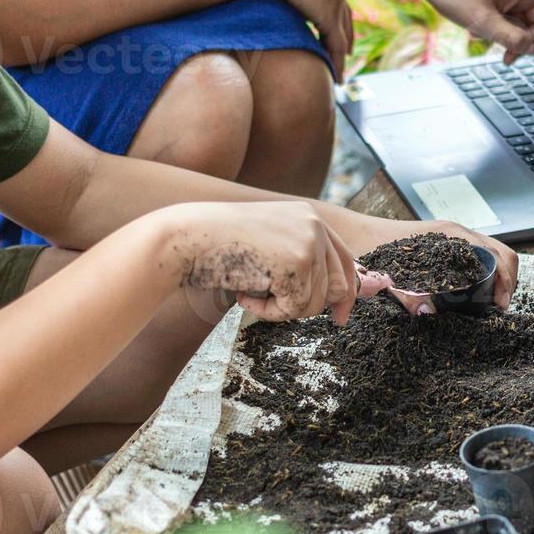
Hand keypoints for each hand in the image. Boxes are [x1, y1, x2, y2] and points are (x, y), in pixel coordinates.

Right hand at [160, 201, 359, 323]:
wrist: (187, 237)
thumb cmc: (217, 246)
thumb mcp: (267, 244)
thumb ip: (299, 260)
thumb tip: (336, 297)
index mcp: (309, 216)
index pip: (345, 260)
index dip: (347, 292)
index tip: (341, 316)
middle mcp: (314, 225)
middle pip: (339, 286)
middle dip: (312, 307)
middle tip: (279, 310)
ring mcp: (308, 243)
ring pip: (315, 303)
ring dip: (282, 309)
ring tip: (250, 292)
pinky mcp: (297, 264)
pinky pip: (294, 309)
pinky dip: (268, 312)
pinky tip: (244, 295)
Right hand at [242, 0, 352, 80]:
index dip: (334, 15)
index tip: (333, 29)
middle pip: (344, 16)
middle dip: (345, 34)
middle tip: (345, 53)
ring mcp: (333, 1)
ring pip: (343, 34)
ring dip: (340, 54)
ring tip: (339, 71)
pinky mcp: (329, 16)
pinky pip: (336, 45)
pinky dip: (337, 62)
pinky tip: (336, 76)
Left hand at [328, 213, 519, 312]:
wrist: (351, 233)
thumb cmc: (369, 248)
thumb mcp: (390, 275)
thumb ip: (407, 294)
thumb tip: (429, 313)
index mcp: (451, 234)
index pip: (497, 253)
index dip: (506, 280)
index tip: (500, 306)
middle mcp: (456, 233)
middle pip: (500, 253)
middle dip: (506, 281)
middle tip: (497, 309)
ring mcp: (451, 238)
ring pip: (489, 255)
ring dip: (496, 278)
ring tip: (487, 305)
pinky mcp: (443, 246)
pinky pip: (474, 258)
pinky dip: (482, 275)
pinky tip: (470, 295)